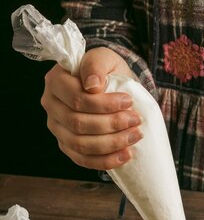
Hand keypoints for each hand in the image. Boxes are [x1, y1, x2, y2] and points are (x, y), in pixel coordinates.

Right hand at [41, 47, 142, 169]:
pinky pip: (83, 160)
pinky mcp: (67, 146)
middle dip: (112, 125)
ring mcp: (57, 129)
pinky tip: (125, 155)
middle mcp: (51, 105)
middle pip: (79, 124)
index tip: (129, 101)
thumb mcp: (106, 58)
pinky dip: (106, 161)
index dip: (104, 104)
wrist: (111, 89)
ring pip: (81, 145)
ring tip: (135, 136)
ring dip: (112, 144)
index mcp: (55, 81)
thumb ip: (96, 64)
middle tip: (136, 121)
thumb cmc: (107, 72)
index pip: (77, 99)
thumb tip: (92, 86)